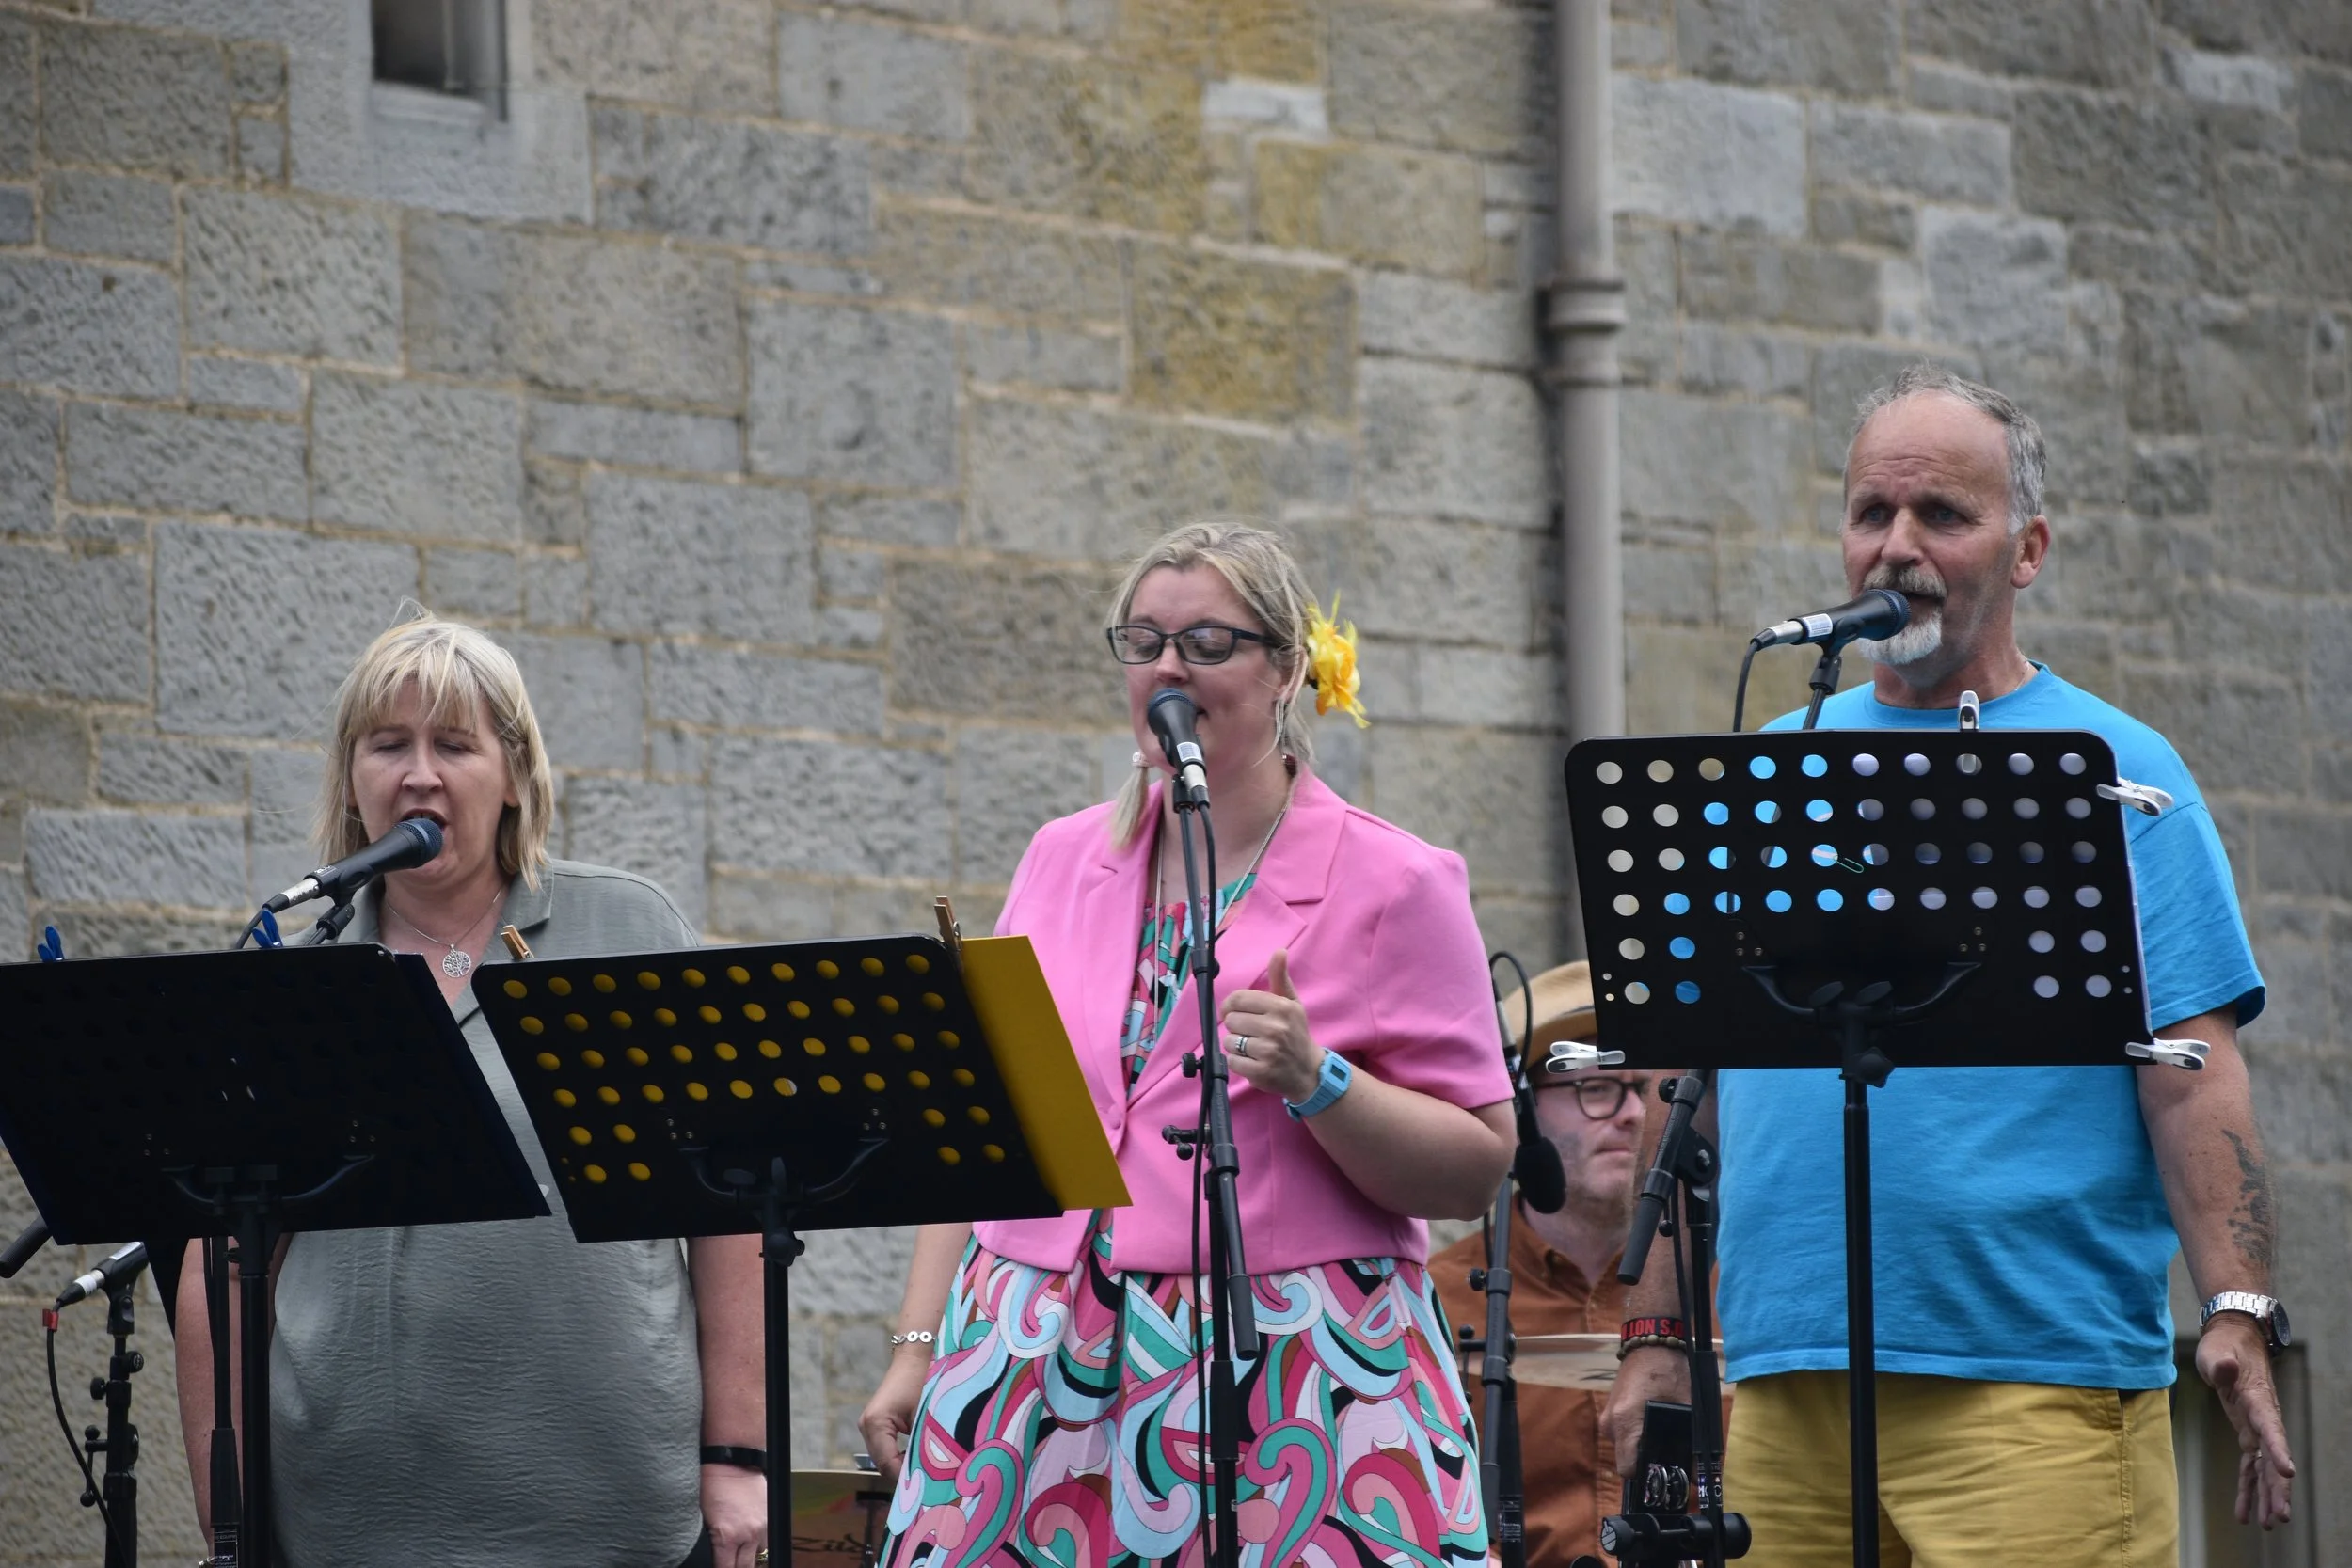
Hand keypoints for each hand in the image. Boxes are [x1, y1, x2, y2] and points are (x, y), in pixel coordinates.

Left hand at [700, 1462, 766, 1567]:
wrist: (732, 1463)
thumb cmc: (712, 1487)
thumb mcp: (704, 1519)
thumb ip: (713, 1542)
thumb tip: (715, 1554)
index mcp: (727, 1537)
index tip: (719, 1567)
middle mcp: (747, 1535)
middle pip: (745, 1567)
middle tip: (730, 1563)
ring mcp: (762, 1527)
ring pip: (759, 1555)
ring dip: (749, 1556)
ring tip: (740, 1552)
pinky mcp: (770, 1517)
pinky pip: (766, 1540)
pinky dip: (758, 1542)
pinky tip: (749, 1538)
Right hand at [858, 1348, 932, 1489]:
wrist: (916, 1356)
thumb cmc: (922, 1380)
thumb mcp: (925, 1413)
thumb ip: (925, 1443)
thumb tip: (932, 1472)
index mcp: (875, 1423)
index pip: (888, 1464)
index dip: (906, 1478)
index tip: (927, 1487)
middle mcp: (867, 1426)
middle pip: (883, 1464)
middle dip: (904, 1474)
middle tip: (928, 1484)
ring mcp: (869, 1425)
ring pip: (884, 1458)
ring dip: (903, 1466)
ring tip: (926, 1474)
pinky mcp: (877, 1424)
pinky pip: (886, 1449)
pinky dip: (901, 1456)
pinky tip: (918, 1459)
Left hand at [1219, 950, 1321, 1102]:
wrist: (1308, 1072)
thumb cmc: (1296, 1033)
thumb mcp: (1292, 1003)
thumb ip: (1280, 978)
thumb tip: (1279, 951)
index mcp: (1281, 1007)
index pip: (1238, 999)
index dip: (1230, 1005)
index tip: (1234, 1012)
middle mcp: (1275, 1028)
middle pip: (1231, 1020)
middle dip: (1236, 1027)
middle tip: (1251, 1033)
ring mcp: (1268, 1051)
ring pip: (1228, 1041)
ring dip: (1235, 1046)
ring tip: (1252, 1048)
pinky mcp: (1260, 1072)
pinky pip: (1232, 1061)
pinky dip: (1237, 1062)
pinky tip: (1252, 1061)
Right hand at [1601, 1344, 1690, 1476]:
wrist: (1650, 1342)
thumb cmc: (1669, 1371)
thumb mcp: (1686, 1407)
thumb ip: (1689, 1443)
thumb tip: (1697, 1476)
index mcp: (1626, 1423)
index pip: (1628, 1470)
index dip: (1648, 1478)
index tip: (1666, 1477)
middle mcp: (1611, 1424)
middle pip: (1627, 1461)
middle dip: (1648, 1463)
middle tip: (1672, 1458)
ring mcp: (1607, 1417)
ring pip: (1625, 1448)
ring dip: (1642, 1449)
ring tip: (1666, 1438)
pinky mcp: (1610, 1411)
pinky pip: (1623, 1435)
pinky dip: (1637, 1436)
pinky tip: (1654, 1426)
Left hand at [2195, 1316, 2295, 1526]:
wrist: (2233, 1342)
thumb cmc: (2224, 1347)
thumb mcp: (2218, 1352)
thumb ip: (2221, 1363)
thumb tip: (2225, 1365)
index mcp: (2258, 1399)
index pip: (2270, 1427)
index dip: (2278, 1449)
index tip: (2287, 1471)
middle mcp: (2264, 1418)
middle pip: (2273, 1458)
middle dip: (2277, 1488)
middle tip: (2279, 1515)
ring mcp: (2258, 1428)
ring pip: (2266, 1469)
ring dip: (2267, 1496)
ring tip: (2268, 1524)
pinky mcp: (2248, 1434)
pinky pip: (2251, 1467)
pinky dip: (2248, 1489)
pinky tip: (2245, 1514)